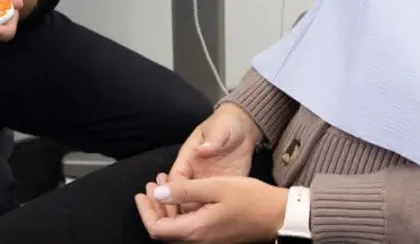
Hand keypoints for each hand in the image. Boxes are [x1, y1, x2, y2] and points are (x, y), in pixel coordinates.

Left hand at [136, 175, 287, 242]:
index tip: (142, 192)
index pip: (157, 228)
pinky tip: (185, 193)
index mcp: (195, 230)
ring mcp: (208, 241)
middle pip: (165, 230)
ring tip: (166, 182)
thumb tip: (158, 192)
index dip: (145, 211)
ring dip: (168, 206)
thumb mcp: (215, 187)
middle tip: (152, 183)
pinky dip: (182, 210)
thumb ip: (185, 191)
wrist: (278, 215)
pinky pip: (190, 227)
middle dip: (155, 205)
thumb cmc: (250, 199)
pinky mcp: (216, 237)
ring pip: (177, 228)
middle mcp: (198, 241)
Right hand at [167, 103, 261, 212]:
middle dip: (181, 208)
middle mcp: (195, 173)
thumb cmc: (227, 124)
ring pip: (197, 203)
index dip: (173, 192)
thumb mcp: (220, 128)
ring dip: (197, 213)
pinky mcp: (224, 187)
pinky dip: (213, 213)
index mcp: (188, 158)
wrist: (245, 127)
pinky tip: (217, 219)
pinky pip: (215, 204)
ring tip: (201, 223)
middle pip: (183, 196)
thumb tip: (203, 150)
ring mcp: (209, 182)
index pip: (176, 179)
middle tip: (185, 221)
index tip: (174, 203)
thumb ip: (213, 139)